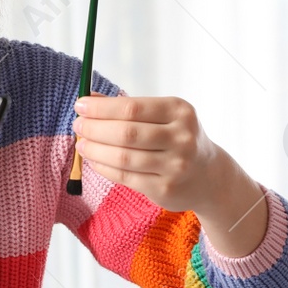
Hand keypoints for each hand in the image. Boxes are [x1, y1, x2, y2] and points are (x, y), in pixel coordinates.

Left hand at [71, 94, 269, 255]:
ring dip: (95, 150)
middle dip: (95, 128)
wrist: (209, 176)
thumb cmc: (177, 138)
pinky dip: (104, 167)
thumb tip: (89, 98)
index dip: (101, 108)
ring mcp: (176, 166)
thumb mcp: (163, 116)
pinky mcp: (165, 189)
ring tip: (81, 144)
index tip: (80, 105)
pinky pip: (125, 177)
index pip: (132, 108)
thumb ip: (128, 107)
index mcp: (180, 111)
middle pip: (126, 133)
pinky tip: (94, 160)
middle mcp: (182, 138)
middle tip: (78, 125)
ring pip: (124, 157)